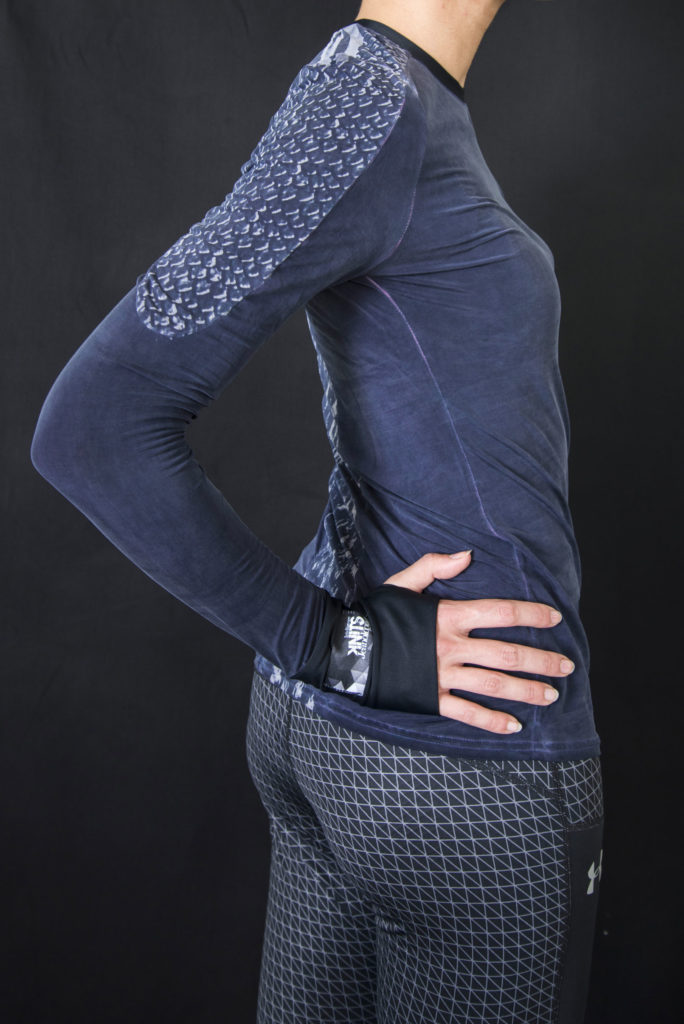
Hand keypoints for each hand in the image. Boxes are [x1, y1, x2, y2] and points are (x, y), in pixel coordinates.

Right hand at [383, 551, 572, 733]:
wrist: (346, 648)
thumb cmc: (376, 614)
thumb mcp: (403, 582)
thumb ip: (434, 566)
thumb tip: (467, 556)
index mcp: (449, 616)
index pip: (502, 612)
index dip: (532, 614)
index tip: (556, 618)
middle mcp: (451, 646)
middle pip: (507, 653)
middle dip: (541, 660)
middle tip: (567, 667)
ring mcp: (442, 675)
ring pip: (494, 684)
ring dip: (526, 690)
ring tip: (551, 695)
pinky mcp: (431, 698)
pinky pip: (467, 712)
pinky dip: (492, 720)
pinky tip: (514, 726)